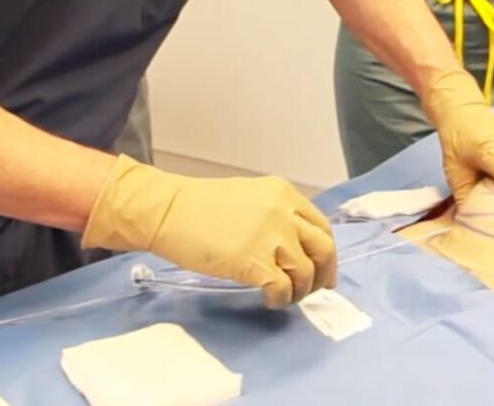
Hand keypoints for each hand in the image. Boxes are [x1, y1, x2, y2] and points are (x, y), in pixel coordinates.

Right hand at [82, 156, 336, 308]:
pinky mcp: (255, 262)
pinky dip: (280, 299)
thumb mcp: (250, 198)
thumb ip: (276, 215)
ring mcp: (272, 237)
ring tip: (283, 294)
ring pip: (306, 273)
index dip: (326, 252)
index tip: (322, 269)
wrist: (167, 212)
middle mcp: (285, 213)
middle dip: (324, 274)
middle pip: (324, 249)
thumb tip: (293, 246)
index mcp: (285, 194)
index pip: (322, 227)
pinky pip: (283, 289)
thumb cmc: (200, 206)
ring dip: (299, 290)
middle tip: (314, 289)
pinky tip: (268, 299)